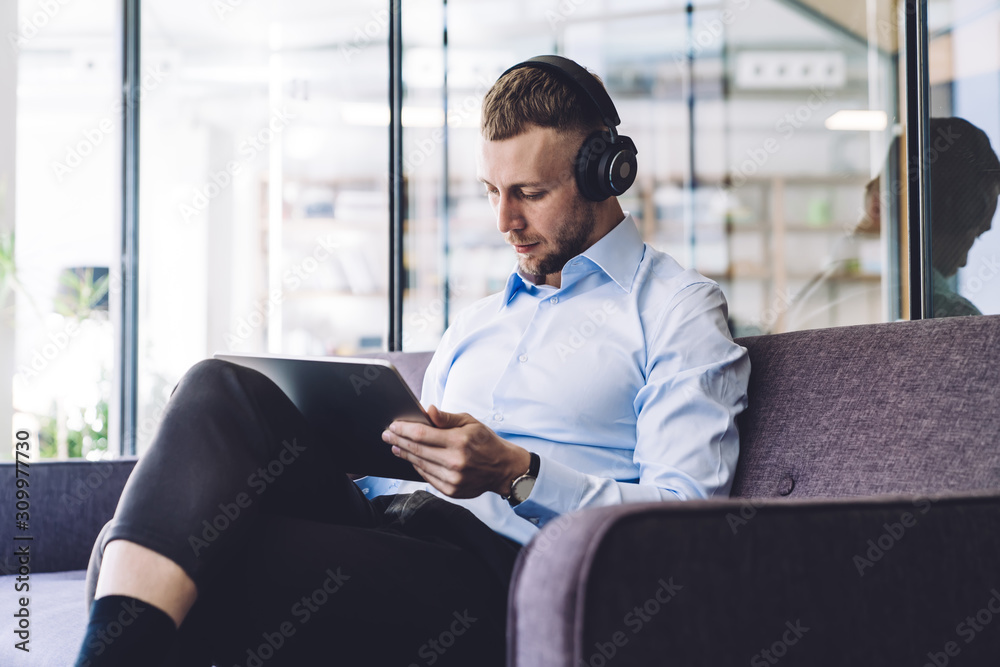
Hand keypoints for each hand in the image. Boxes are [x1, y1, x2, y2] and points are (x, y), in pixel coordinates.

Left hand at [382, 406, 530, 498]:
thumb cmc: (486, 442)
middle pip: (417, 450)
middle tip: (387, 435)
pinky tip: (412, 458)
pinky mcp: (451, 490)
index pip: (422, 434)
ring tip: (396, 446)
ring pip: (419, 464)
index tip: (393, 426)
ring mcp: (452, 478)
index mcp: (460, 441)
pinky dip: (417, 466)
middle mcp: (455, 462)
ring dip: (404, 454)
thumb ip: (446, 417)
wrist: (503, 469)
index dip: (403, 429)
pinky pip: (426, 476)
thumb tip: (426, 410)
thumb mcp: (470, 422)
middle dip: (398, 441)